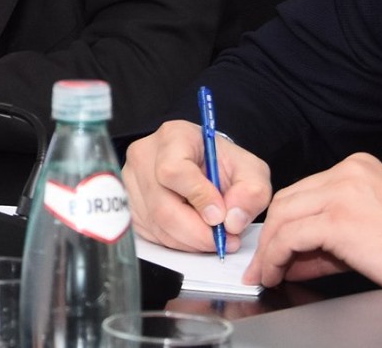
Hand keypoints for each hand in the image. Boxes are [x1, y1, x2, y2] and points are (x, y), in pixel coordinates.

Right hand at [124, 119, 271, 256]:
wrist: (203, 165)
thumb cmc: (222, 164)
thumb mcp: (249, 170)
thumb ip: (251, 192)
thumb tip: (232, 221)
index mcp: (173, 137)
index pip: (174, 171)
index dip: (198, 198)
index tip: (220, 215)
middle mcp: (145, 156)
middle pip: (162, 206)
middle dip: (198, 232)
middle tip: (223, 240)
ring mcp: (132, 182)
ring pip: (157, 225)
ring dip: (190, 241)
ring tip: (214, 238)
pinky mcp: (130, 205)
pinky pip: (152, 235)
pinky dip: (178, 243)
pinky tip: (195, 234)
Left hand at [244, 153, 381, 299]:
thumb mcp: (369, 231)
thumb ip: (330, 239)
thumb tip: (295, 256)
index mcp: (357, 169)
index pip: (305, 191)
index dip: (285, 222)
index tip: (275, 247)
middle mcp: (346, 173)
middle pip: (288, 200)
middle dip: (271, 234)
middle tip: (263, 263)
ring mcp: (341, 193)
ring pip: (284, 216)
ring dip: (269, 248)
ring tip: (265, 272)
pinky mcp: (338, 220)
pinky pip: (291, 236)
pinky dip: (276, 256)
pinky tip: (275, 272)